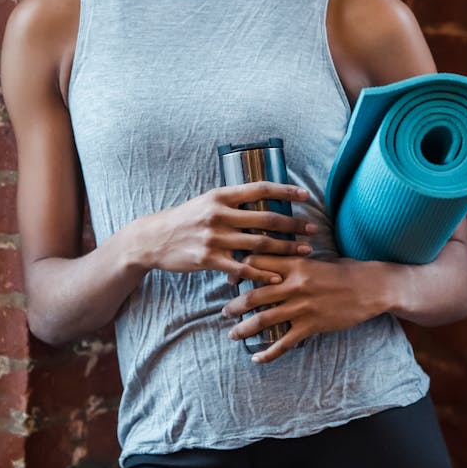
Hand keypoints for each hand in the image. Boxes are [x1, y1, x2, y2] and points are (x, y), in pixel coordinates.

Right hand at [128, 182, 316, 285]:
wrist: (153, 239)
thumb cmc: (185, 219)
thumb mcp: (207, 202)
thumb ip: (233, 202)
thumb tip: (264, 201)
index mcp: (221, 195)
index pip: (261, 189)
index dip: (286, 192)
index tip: (306, 196)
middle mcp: (219, 214)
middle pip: (266, 219)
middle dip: (294, 225)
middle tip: (313, 229)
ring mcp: (215, 238)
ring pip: (259, 244)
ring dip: (286, 249)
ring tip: (305, 252)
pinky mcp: (209, 259)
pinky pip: (242, 268)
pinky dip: (262, 273)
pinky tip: (277, 278)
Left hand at [222, 255, 391, 363]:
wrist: (371, 287)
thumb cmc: (344, 270)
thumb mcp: (316, 259)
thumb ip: (293, 261)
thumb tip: (271, 263)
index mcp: (294, 263)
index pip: (256, 264)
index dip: (239, 272)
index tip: (230, 281)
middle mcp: (294, 284)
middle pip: (253, 295)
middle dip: (234, 306)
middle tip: (224, 312)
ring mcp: (302, 307)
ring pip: (263, 319)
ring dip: (244, 328)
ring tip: (232, 334)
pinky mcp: (312, 325)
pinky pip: (284, 342)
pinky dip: (268, 353)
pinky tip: (256, 358)